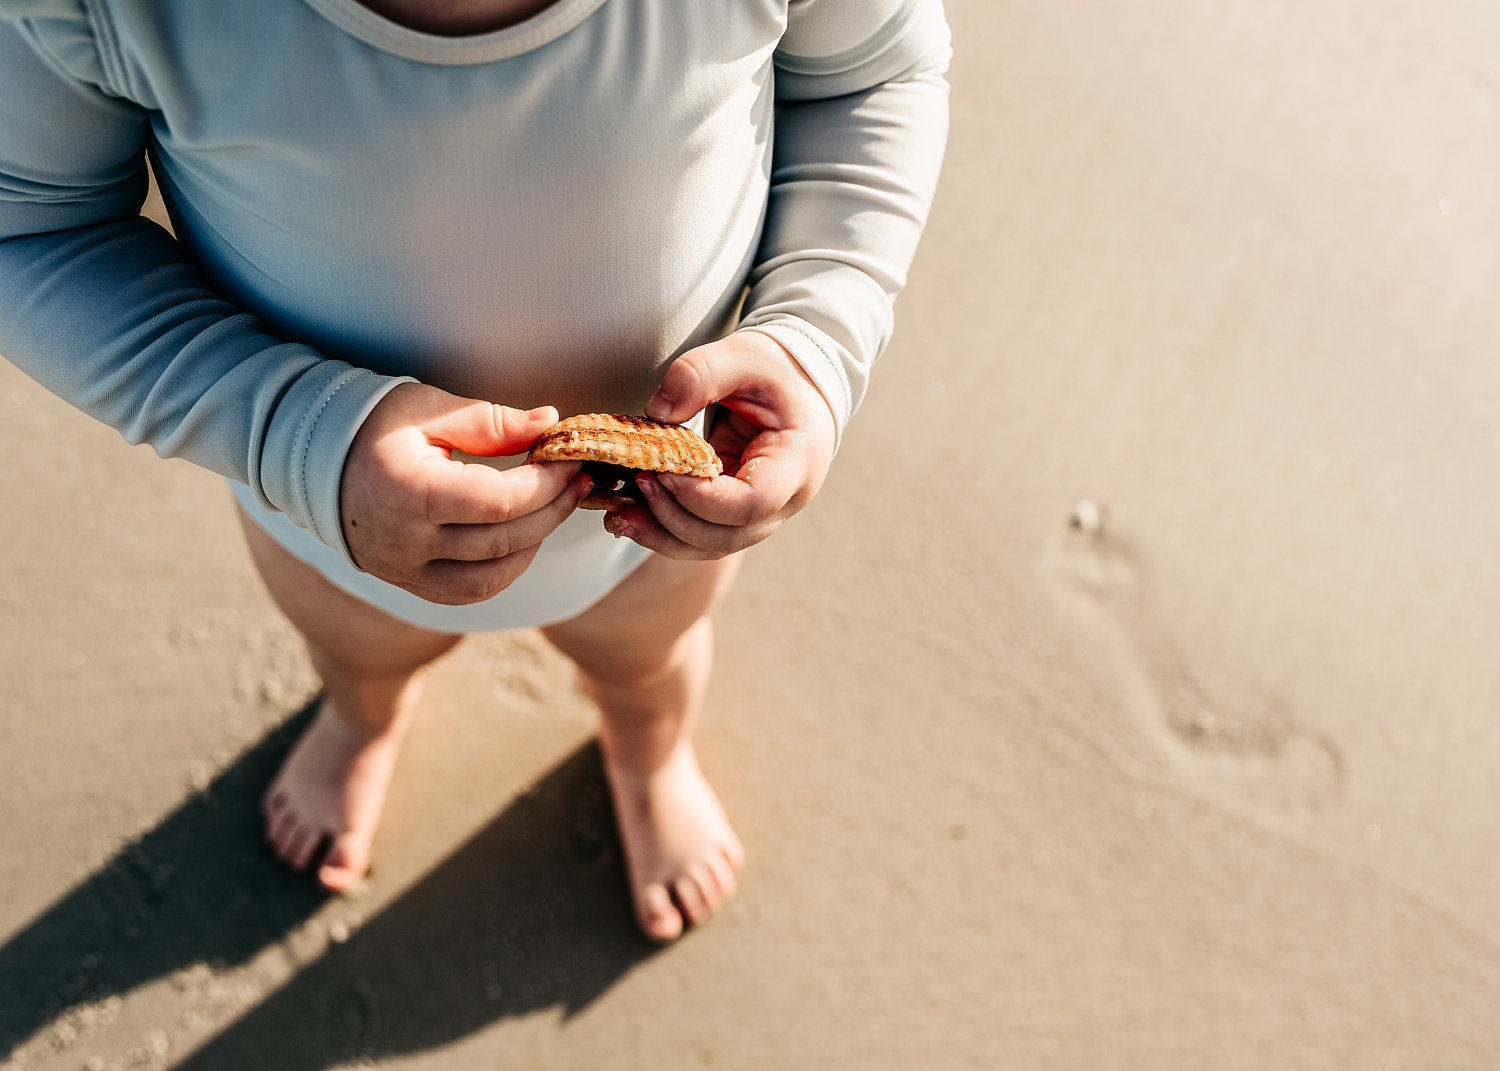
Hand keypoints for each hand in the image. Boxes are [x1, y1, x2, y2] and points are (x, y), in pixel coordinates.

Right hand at [339, 382, 591, 603]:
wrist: (309, 459)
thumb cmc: (371, 424)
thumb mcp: (428, 409)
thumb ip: (491, 421)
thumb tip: (550, 423)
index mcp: (411, 492)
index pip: (501, 502)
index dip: (547, 483)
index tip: (570, 459)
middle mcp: (406, 542)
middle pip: (503, 541)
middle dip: (553, 509)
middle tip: (578, 480)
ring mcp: (403, 570)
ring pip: (490, 578)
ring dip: (534, 544)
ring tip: (554, 507)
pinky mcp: (406, 582)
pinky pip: (467, 592)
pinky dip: (503, 570)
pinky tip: (522, 538)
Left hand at [605, 330, 836, 558]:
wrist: (798, 387)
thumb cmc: (776, 371)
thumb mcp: (744, 354)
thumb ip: (700, 374)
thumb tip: (656, 411)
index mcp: (796, 461)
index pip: (752, 502)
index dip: (701, 497)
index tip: (662, 471)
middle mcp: (786, 499)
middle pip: (728, 535)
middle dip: (673, 518)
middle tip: (637, 482)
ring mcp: (763, 514)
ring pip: (712, 546)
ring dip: (663, 536)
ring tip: (620, 515)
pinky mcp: (737, 514)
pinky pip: (702, 537)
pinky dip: (665, 533)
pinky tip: (631, 518)